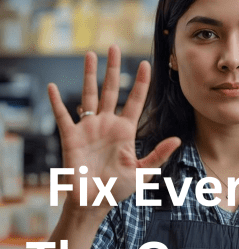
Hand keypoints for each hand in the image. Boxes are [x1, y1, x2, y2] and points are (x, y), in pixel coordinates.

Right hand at [48, 45, 180, 214]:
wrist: (94, 202)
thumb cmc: (117, 188)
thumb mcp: (142, 172)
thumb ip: (159, 155)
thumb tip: (177, 140)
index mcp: (126, 130)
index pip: (136, 101)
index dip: (141, 83)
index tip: (146, 64)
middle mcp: (107, 124)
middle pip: (111, 90)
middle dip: (113, 69)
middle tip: (115, 46)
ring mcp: (89, 128)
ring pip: (89, 95)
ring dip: (89, 75)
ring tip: (91, 55)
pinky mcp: (71, 137)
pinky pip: (63, 116)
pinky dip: (57, 102)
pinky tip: (52, 88)